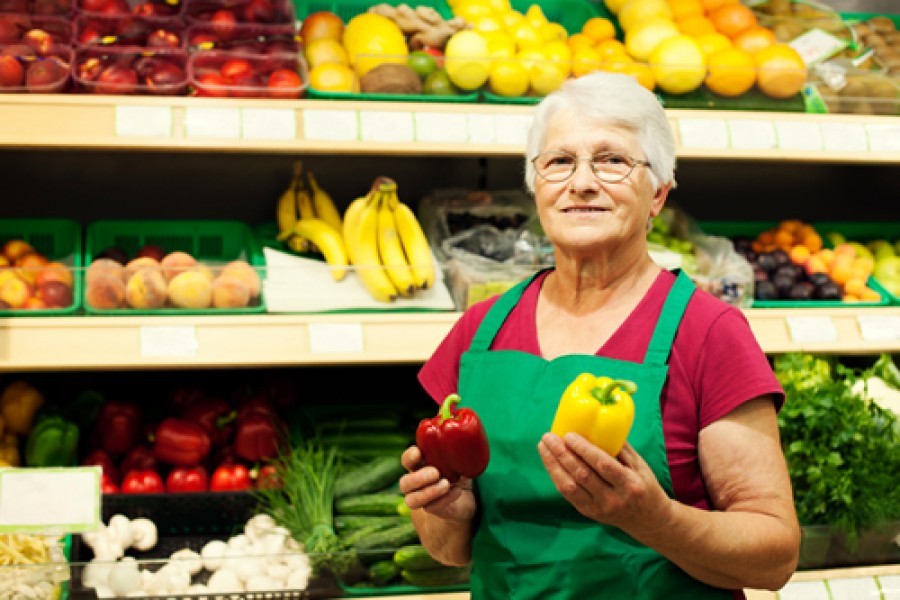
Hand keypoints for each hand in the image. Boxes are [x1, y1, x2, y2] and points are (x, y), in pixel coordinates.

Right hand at [399, 445, 476, 522]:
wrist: (462, 499)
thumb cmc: (456, 473)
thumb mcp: (457, 461)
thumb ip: (455, 453)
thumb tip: (464, 443)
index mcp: (418, 466)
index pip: (407, 460)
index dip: (409, 457)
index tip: (418, 453)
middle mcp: (414, 484)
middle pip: (404, 483)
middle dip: (418, 478)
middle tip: (436, 472)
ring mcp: (421, 499)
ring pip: (412, 500)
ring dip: (429, 492)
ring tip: (446, 484)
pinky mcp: (432, 510)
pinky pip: (432, 508)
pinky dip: (444, 499)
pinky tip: (457, 492)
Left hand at [537, 432, 671, 535]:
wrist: (649, 520)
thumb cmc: (645, 485)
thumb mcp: (640, 465)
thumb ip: (620, 447)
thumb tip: (597, 425)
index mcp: (630, 484)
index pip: (602, 465)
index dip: (583, 449)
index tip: (569, 434)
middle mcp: (613, 499)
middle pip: (582, 474)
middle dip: (562, 454)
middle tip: (549, 437)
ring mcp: (599, 509)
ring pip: (570, 486)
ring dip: (553, 464)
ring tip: (544, 447)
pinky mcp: (589, 513)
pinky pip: (568, 494)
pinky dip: (556, 476)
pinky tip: (550, 462)